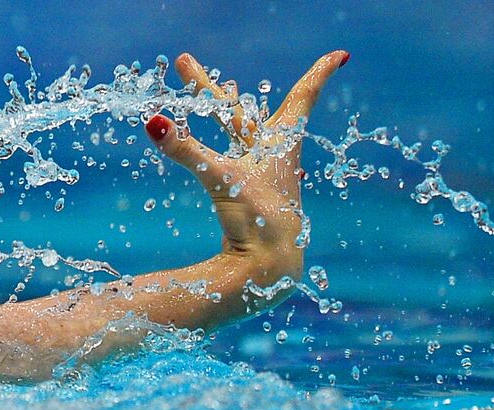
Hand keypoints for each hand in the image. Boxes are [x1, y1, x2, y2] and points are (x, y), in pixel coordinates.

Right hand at [145, 50, 347, 263]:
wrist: (269, 271)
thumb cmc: (258, 221)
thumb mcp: (220, 178)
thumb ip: (185, 150)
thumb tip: (153, 121)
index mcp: (280, 144)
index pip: (302, 97)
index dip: (319, 73)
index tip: (340, 54)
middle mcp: (273, 157)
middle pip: (239, 111)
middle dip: (209, 88)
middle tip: (183, 62)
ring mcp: (261, 178)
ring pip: (238, 135)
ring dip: (220, 113)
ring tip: (207, 96)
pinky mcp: (250, 199)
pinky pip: (235, 162)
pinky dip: (226, 149)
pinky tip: (230, 152)